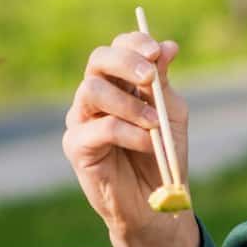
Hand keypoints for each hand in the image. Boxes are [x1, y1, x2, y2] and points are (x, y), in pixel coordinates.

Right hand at [63, 30, 199, 246]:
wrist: (156, 203)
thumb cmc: (163, 154)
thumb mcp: (170, 113)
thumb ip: (164, 82)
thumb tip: (168, 46)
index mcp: (119, 82)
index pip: (118, 48)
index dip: (134, 43)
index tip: (156, 52)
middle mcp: (95, 95)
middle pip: (98, 60)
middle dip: (125, 63)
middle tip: (149, 77)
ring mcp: (81, 119)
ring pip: (93, 90)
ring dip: (130, 104)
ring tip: (154, 125)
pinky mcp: (76, 146)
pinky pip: (100, 128)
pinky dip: (129, 132)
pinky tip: (148, 144)